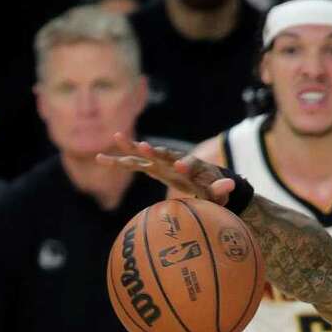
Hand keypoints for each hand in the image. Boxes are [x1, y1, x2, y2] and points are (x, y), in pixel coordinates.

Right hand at [98, 132, 235, 204]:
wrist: (202, 181)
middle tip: (143, 145)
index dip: (186, 165)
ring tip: (115, 137)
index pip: (190, 164)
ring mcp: (161, 162)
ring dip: (130, 148)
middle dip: (153, 150)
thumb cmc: (211, 189)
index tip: (181, 168)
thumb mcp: (218, 194)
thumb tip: (231, 185)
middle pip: (163, 153)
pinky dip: (118, 161)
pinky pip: (133, 164)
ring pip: (144, 155)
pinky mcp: (150, 167)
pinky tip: (100, 158)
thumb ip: (222, 190)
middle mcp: (175, 160)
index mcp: (193, 166)